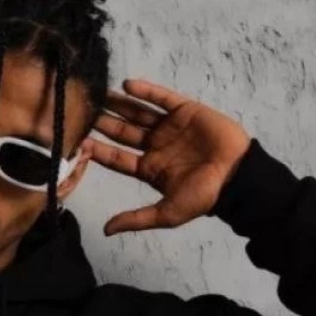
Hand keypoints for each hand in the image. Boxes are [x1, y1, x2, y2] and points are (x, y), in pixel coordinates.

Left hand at [82, 78, 251, 236]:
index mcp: (150, 169)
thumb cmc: (204, 196)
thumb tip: (106, 230)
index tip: (79, 142)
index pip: (118, 158)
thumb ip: (136, 219)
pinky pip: (162, 98)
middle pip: (124, 132)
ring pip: (138, 112)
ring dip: (119, 104)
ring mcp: (170, 127)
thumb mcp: (167, 213)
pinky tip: (127, 85)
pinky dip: (146, 91)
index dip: (99, 150)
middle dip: (104, 123)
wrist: (236, 176)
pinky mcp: (185, 110)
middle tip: (83, 111)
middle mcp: (156, 146)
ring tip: (99, 94)